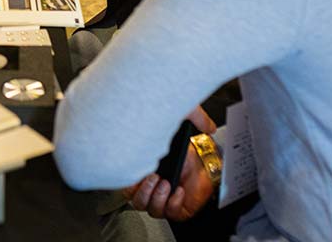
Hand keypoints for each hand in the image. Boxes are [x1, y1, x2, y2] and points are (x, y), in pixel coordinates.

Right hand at [124, 106, 218, 221]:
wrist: (207, 165)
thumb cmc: (185, 152)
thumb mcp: (173, 133)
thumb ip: (177, 118)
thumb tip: (181, 118)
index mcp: (141, 173)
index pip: (125, 183)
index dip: (127, 181)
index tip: (135, 172)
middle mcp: (149, 189)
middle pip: (134, 200)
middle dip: (142, 190)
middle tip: (152, 177)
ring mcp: (162, 200)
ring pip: (149, 208)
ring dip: (156, 197)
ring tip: (166, 183)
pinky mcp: (176, 209)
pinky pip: (169, 213)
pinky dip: (173, 203)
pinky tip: (179, 190)